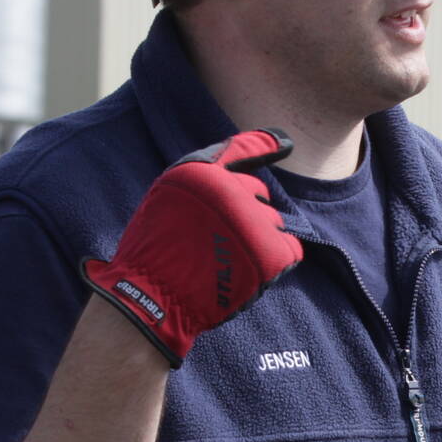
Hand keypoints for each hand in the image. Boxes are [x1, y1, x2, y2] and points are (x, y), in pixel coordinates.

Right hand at [83, 129, 302, 366]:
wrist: (151, 298)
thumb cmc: (155, 251)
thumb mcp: (169, 196)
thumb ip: (207, 175)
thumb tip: (263, 156)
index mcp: (200, 172)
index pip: (245, 149)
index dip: (266, 144)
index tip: (285, 143)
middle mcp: (229, 190)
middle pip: (258, 194)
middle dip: (245, 212)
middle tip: (216, 240)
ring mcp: (251, 222)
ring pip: (273, 222)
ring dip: (257, 238)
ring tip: (226, 259)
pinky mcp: (269, 253)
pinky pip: (290, 248)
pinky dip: (274, 260)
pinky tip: (248, 270)